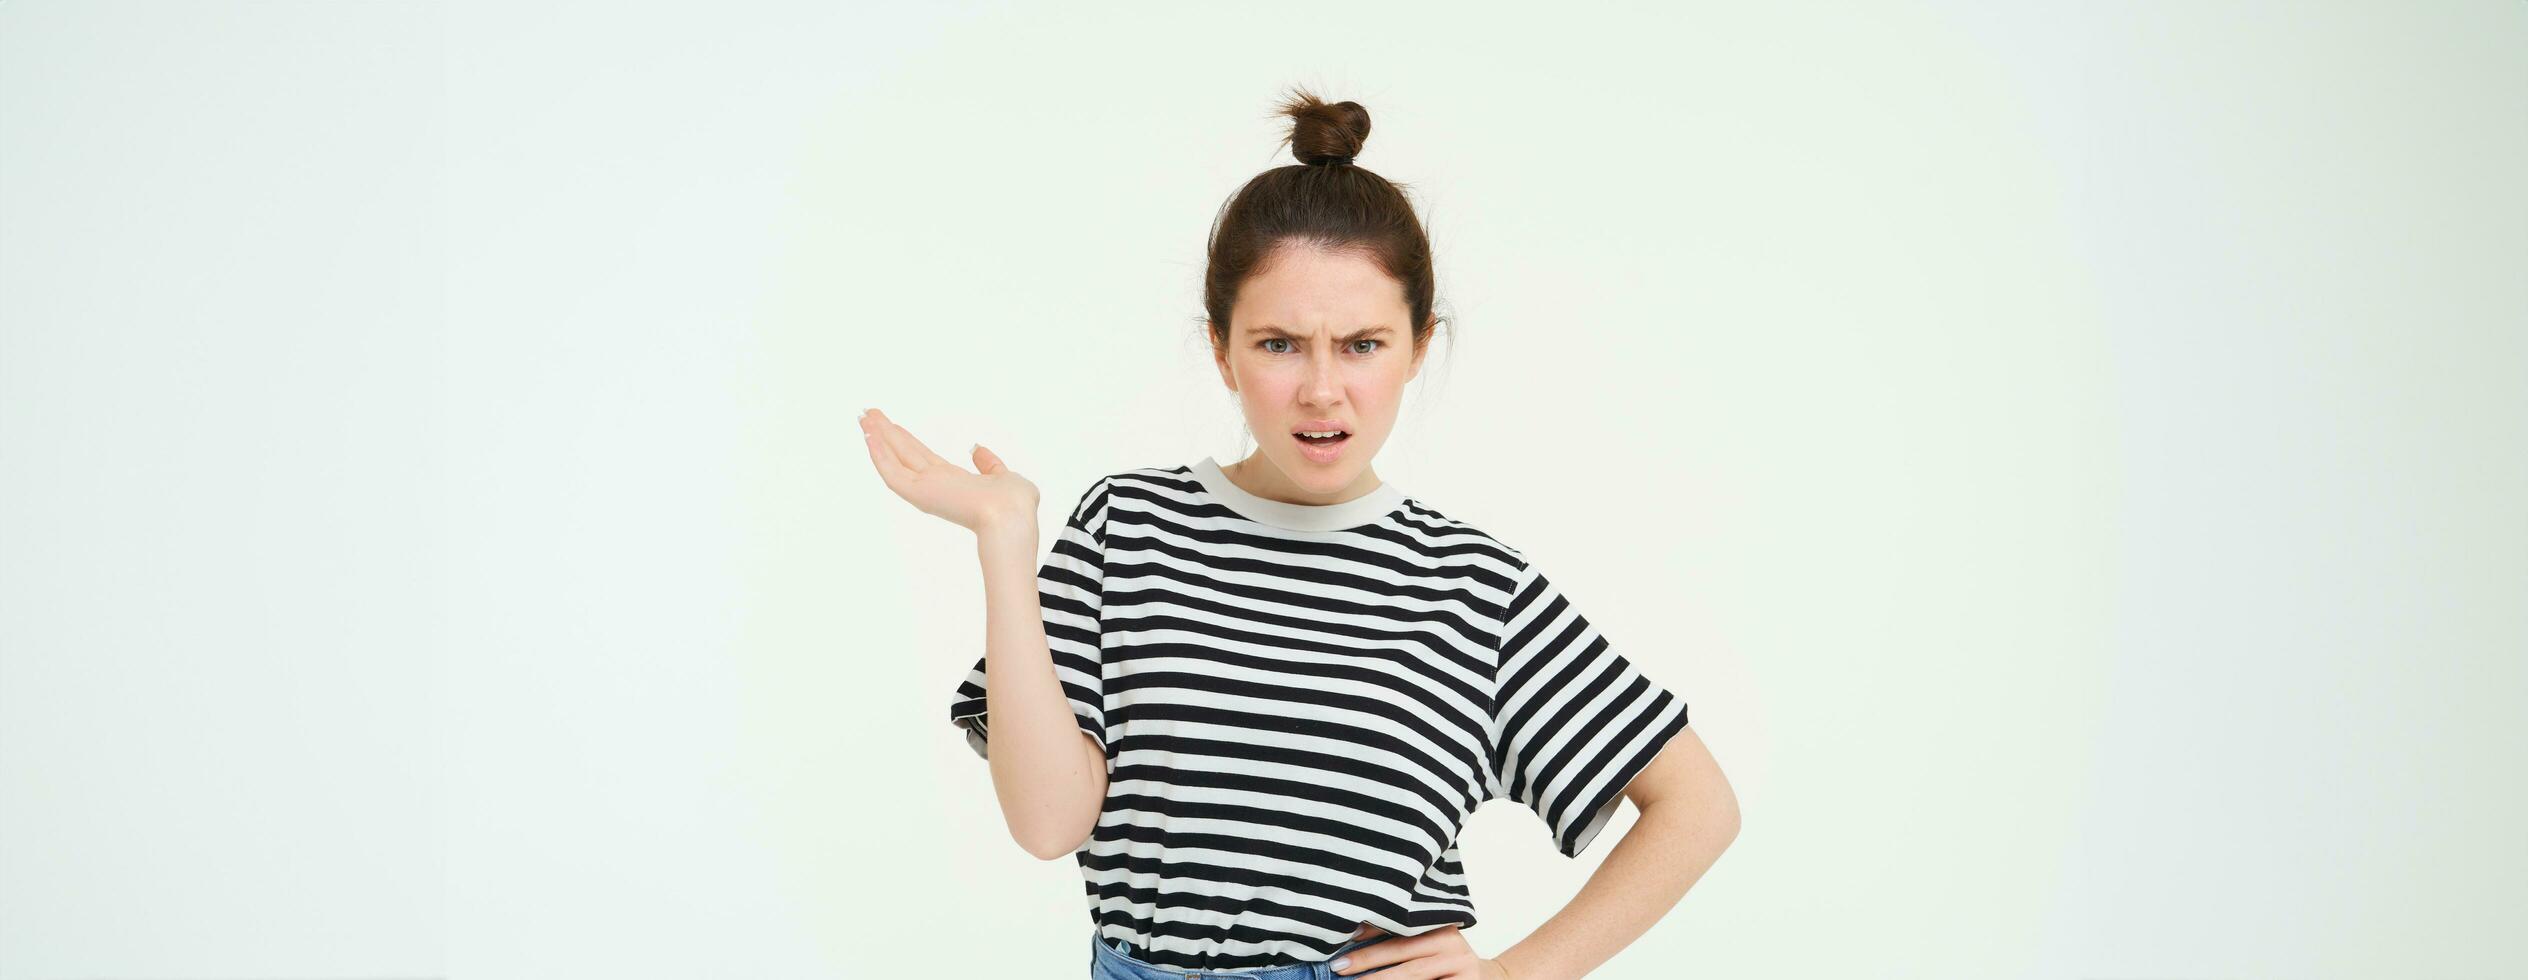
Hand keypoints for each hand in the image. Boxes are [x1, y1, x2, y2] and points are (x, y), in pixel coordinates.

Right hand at [858, 407, 1038, 534]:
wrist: (1011, 517)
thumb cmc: (1014, 504)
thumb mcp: (1004, 476)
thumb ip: (990, 464)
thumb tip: (977, 448)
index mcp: (953, 482)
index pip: (922, 457)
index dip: (905, 440)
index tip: (892, 426)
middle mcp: (935, 485)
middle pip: (903, 453)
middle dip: (885, 433)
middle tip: (867, 414)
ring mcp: (925, 489)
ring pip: (894, 458)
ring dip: (877, 437)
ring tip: (863, 416)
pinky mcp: (919, 494)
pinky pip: (892, 472)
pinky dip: (879, 454)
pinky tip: (868, 435)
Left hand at [1333, 923, 1506, 978]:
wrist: (1490, 979)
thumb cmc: (1446, 961)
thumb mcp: (1428, 943)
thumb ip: (1400, 938)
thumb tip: (1352, 937)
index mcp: (1441, 926)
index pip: (1400, 930)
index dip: (1370, 938)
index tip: (1343, 945)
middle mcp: (1453, 944)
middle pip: (1403, 955)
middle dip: (1368, 963)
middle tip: (1339, 968)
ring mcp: (1461, 967)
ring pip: (1413, 976)